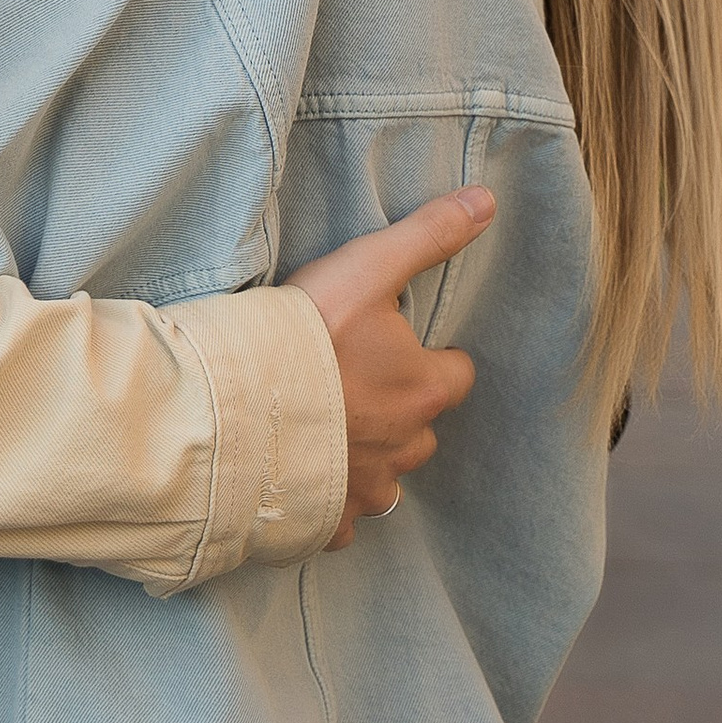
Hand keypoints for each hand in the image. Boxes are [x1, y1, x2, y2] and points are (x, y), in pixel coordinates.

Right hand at [284, 189, 494, 547]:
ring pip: (386, 475)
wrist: (234, 403)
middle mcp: (406, 447)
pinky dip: (329, 498)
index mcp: (423, 390)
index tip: (399, 345)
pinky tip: (300, 468)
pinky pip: (341, 517)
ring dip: (366, 454)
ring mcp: (366, 490)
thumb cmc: (304, 333)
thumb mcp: (367, 269)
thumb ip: (428, 236)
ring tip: (324, 423)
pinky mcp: (328, 521)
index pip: (456, 374)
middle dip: (400, 410)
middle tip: (353, 380)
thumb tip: (487, 201)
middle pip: (422, 429)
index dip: (432, 358)